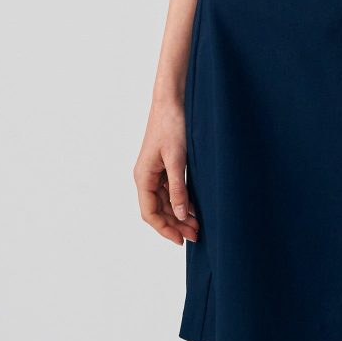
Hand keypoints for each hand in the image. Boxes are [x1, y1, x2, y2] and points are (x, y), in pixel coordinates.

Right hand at [133, 97, 199, 244]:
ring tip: (197, 225)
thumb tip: (179, 215)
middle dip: (175, 224)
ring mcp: (155, 171)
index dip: (164, 229)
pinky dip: (181, 200)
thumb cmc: (172, 125)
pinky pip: (170, 190)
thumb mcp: (177, 159)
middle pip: (157, 210)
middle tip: (196, 235)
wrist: (172, 100)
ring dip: (179, 214)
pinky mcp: (164, 165)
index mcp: (143, 176)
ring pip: (164, 201)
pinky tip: (193, 207)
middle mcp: (146, 176)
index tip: (180, 240)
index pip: (150, 213)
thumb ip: (178, 188)